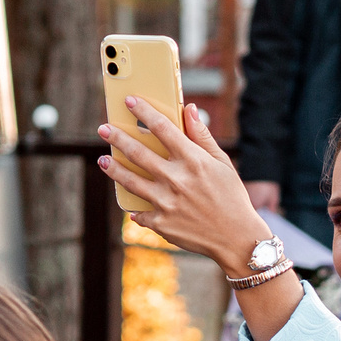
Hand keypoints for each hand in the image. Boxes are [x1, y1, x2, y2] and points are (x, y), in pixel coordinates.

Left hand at [98, 95, 306, 340]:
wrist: (236, 238)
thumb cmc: (231, 197)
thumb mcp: (222, 163)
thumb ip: (201, 136)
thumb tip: (188, 109)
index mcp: (193, 160)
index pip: (162, 128)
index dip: (143, 112)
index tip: (130, 101)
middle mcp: (176, 179)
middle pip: (138, 152)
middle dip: (117, 138)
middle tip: (103, 129)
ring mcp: (166, 202)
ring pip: (130, 181)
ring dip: (113, 168)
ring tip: (103, 160)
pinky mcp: (161, 223)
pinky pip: (140, 213)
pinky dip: (134, 208)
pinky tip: (129, 202)